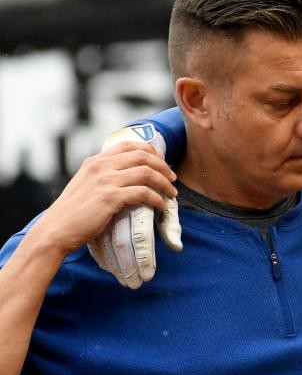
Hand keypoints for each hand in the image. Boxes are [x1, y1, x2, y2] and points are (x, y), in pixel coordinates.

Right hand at [86, 120, 184, 289]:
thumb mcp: (86, 185)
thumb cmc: (73, 213)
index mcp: (95, 161)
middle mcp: (100, 166)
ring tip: (172, 194)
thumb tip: (128, 177)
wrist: (56, 230)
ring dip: (164, 183)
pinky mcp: (110, 197)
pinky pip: (143, 193)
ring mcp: (105, 181)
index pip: (129, 145)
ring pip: (147, 172)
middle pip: (143, 156)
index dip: (152, 152)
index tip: (163, 164)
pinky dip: (158, 200)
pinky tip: (162, 208)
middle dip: (163, 166)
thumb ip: (103, 177)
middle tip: (172, 179)